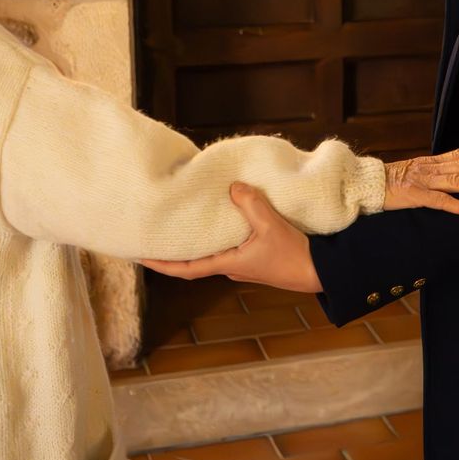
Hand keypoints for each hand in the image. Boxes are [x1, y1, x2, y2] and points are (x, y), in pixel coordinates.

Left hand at [139, 183, 320, 292]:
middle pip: (194, 258)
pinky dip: (218, 232)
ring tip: (183, 220)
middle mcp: (230, 266)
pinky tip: (220, 216)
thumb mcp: (271, 226)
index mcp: (227, 264)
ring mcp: (243, 263)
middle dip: (174, 248)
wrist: (320, 272)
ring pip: (212, 250)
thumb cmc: (294, 255)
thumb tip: (232, 187)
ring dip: (197, 239)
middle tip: (156, 232)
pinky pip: (229, 243)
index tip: (138, 255)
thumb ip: (251, 205)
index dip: (160, 262)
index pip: (185, 267)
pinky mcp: (255, 256)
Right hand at [384, 146, 458, 216]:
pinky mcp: (416, 196)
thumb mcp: (414, 172)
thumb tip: (452, 174)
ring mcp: (424, 182)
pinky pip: (441, 202)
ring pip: (458, 181)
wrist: (366, 184)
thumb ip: (433, 172)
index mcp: (431, 162)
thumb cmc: (390, 181)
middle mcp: (431, 168)